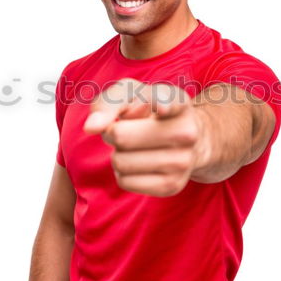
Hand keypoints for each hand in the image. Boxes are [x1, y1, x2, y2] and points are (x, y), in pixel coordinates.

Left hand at [83, 77, 203, 196]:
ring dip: (118, 153)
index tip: (161, 108)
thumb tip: (91, 127)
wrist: (189, 140)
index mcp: (179, 101)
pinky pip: (124, 182)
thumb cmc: (150, 111)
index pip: (169, 102)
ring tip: (135, 146)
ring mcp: (183, 161)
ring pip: (120, 162)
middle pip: (121, 136)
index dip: (162, 103)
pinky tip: (139, 162)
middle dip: (113, 132)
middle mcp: (187, 131)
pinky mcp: (172, 185)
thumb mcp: (131, 95)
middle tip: (126, 129)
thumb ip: (108, 102)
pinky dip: (123, 172)